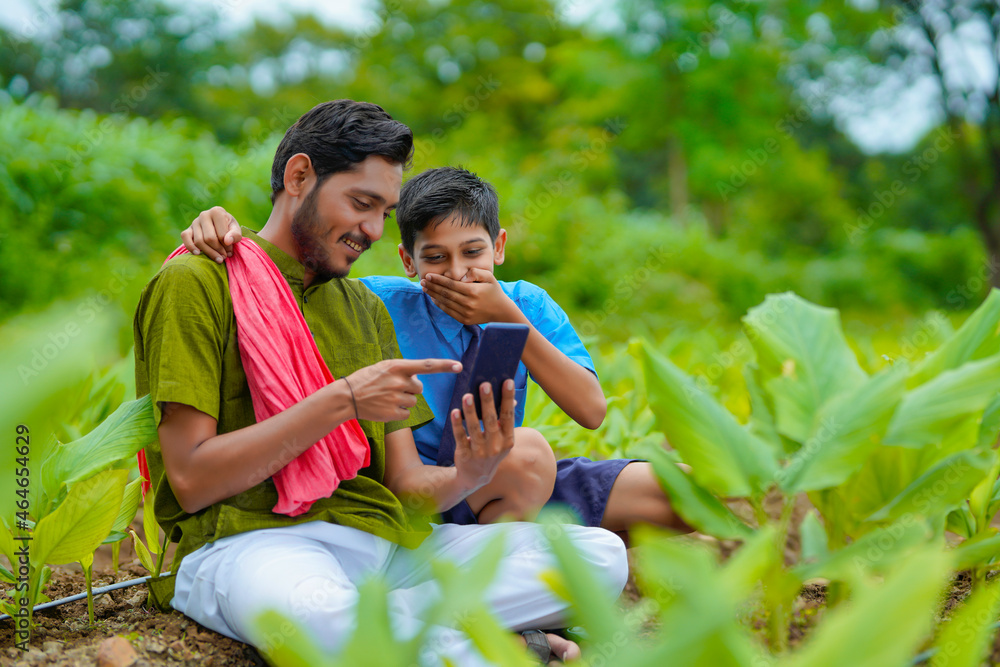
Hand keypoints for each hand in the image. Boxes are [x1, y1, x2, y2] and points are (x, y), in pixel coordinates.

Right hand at [180, 206, 243, 262]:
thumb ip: (235, 235)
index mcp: (217, 212)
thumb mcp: (236, 230)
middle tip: (224, 256)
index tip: (230, 251)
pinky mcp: (188, 229)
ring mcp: (195, 222)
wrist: (219, 226)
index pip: (221, 234)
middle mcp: (204, 215)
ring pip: (199, 241)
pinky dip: (190, 247)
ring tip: (218, 259)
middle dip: (218, 250)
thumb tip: (227, 241)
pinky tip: (198, 254)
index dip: (227, 246)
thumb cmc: (229, 228)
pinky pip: (185, 238)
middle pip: (209, 239)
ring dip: (209, 253)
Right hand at [344, 358, 460, 421]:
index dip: (444, 366)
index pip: (427, 365)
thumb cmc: (367, 379)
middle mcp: (399, 381)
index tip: (459, 366)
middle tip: (393, 388)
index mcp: (397, 366)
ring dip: (404, 400)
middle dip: (410, 389)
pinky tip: (385, 407)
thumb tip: (420, 379)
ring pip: (413, 402)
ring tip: (386, 397)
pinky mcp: (393, 413)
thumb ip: (403, 370)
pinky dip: (399, 412)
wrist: (347, 397)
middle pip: (419, 388)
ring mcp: (396, 398)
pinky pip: (407, 414)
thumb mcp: (384, 367)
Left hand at [420, 268, 520, 324]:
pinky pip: (448, 311)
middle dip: (432, 286)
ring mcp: (466, 313)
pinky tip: (433, 298)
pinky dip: (439, 305)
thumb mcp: (489, 277)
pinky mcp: (464, 320)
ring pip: (445, 302)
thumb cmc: (494, 291)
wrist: (501, 311)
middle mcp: (468, 303)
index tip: (429, 275)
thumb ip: (476, 272)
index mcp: (473, 291)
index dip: (438, 280)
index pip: (450, 284)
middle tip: (422, 281)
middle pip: (445, 293)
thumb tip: (462, 277)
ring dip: (433, 295)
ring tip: (425, 288)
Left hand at [451, 379, 515, 491]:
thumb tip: (512, 400)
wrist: (476, 477)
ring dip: (471, 411)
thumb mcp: (502, 440)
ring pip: (474, 428)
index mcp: (507, 440)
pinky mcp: (465, 455)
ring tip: (467, 395)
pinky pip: (460, 437)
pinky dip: (458, 424)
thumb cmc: (491, 451)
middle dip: (488, 402)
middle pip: (491, 420)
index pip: (508, 416)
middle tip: (485, 384)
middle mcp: (495, 446)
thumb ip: (505, 421)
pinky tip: (455, 412)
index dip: (508, 399)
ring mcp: (480, 452)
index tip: (508, 382)